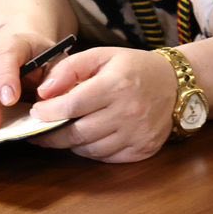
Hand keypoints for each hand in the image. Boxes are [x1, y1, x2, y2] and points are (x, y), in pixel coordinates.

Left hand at [27, 46, 178, 162]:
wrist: (176, 84)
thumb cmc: (135, 68)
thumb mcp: (103, 56)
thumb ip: (70, 68)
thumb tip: (43, 92)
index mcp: (117, 85)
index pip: (71, 106)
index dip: (47, 112)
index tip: (36, 111)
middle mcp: (128, 111)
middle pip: (76, 133)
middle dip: (51, 133)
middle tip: (39, 129)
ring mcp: (136, 133)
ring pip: (88, 149)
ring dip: (71, 143)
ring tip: (63, 132)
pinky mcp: (142, 149)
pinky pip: (105, 158)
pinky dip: (91, 150)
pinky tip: (88, 138)